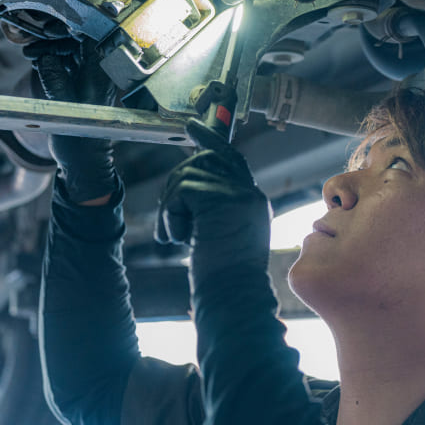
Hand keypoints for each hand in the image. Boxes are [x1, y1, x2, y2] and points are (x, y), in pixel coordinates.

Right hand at [25, 36, 118, 203]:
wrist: (84, 158)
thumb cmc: (78, 136)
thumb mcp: (61, 104)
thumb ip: (53, 77)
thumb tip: (44, 56)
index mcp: (100, 73)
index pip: (88, 36)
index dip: (67, 25)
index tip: (46, 23)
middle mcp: (99, 70)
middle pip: (78, 38)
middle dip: (53, 36)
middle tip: (31, 39)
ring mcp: (91, 75)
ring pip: (70, 48)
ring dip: (49, 46)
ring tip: (29, 53)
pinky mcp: (82, 82)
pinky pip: (67, 59)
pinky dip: (51, 56)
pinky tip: (36, 58)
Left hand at [157, 124, 270, 280]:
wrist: (233, 299)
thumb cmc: (225, 281)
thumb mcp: (220, 237)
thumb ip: (212, 210)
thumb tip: (187, 187)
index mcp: (253, 204)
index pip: (232, 159)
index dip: (211, 141)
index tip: (192, 126)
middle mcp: (251, 195)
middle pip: (206, 162)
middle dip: (178, 184)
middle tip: (171, 219)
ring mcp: (240, 196)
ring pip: (188, 176)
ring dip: (172, 208)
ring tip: (179, 238)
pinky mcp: (224, 200)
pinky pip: (183, 191)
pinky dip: (172, 215)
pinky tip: (179, 240)